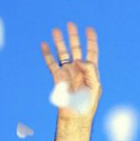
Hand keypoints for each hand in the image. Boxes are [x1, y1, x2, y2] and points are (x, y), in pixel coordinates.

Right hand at [40, 22, 100, 140]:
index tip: (89, 29)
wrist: (75, 117)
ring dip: (60, 42)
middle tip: (70, 24)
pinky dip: (47, 54)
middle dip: (73, 36)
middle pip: (76, 49)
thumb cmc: (88, 104)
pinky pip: (51, 63)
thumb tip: (79, 59)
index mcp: (90, 71)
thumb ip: (90, 70)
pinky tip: (44, 44)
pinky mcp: (57, 78)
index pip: (91, 52)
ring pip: (63, 53)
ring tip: (56, 30)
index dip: (91, 40)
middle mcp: (78, 70)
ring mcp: (67, 73)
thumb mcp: (95, 85)